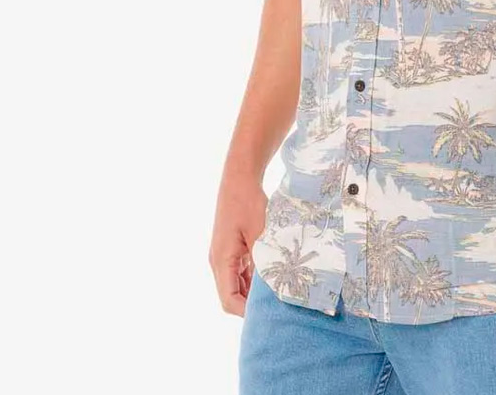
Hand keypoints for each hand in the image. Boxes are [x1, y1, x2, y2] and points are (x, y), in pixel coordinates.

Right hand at [208, 172, 267, 316]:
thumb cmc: (248, 203)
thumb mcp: (260, 234)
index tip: (268, 316)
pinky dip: (253, 279)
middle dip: (251, 306)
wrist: (239, 178)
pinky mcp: (231, 249)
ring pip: (236, 285)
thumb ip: (264, 263)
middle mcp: (218, 262)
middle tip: (276, 309)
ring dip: (253, 292)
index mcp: (221, 261)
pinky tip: (271, 278)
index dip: (247, 313)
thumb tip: (274, 289)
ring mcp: (223, 255)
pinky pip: (240, 273)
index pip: (229, 300)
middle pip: (231, 296)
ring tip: (276, 295)